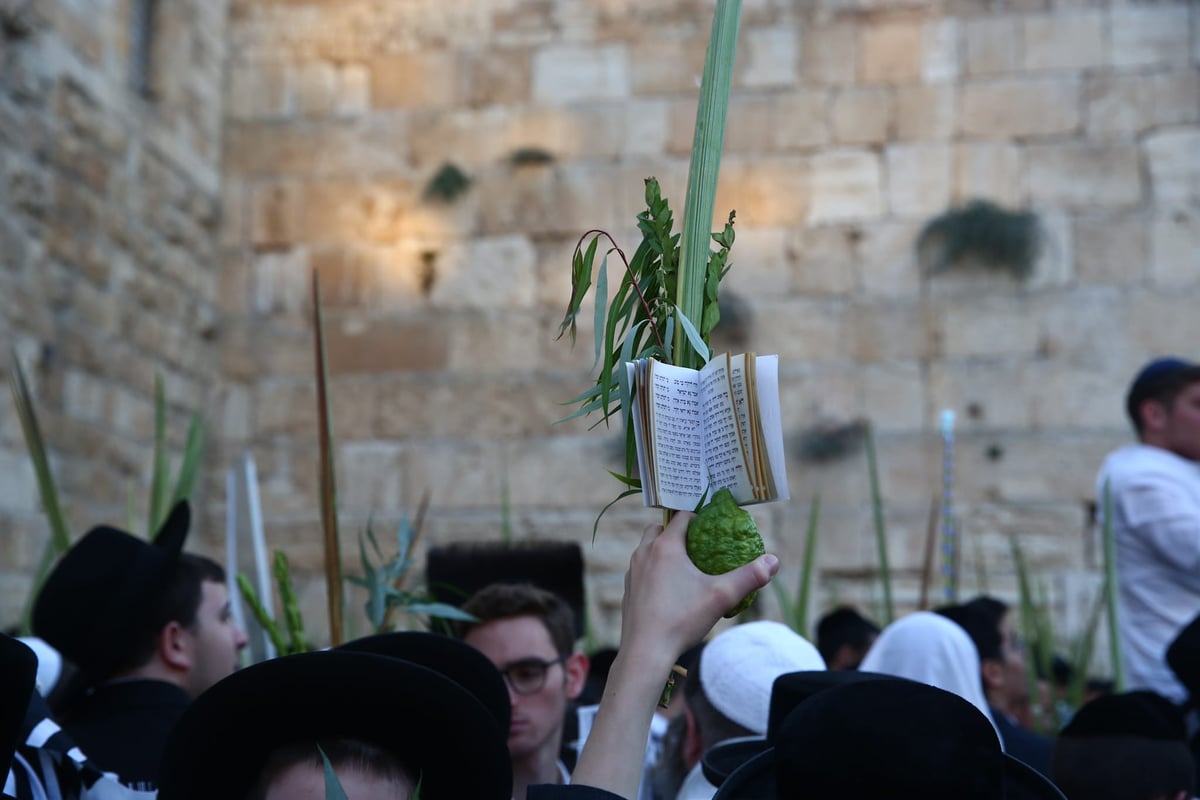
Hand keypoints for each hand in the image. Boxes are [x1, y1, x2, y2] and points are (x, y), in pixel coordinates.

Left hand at [619, 511, 778, 662]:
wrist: (645, 651)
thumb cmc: (682, 619)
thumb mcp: (722, 596)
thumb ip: (749, 576)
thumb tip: (773, 561)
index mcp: (665, 546)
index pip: (681, 516)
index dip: (698, 517)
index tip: (713, 527)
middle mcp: (644, 553)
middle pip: (659, 528)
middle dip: (677, 532)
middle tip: (698, 546)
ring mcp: (633, 572)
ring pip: (646, 549)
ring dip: (662, 550)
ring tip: (684, 567)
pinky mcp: (628, 590)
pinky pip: (641, 570)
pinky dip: (653, 571)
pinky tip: (669, 590)